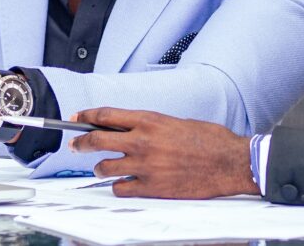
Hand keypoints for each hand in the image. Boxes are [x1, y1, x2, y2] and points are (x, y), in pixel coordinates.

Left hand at [71, 108, 258, 198]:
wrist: (228, 162)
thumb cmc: (209, 140)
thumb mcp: (176, 122)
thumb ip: (151, 126)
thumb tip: (132, 128)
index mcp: (150, 120)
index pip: (107, 115)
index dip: (86, 116)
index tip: (76, 118)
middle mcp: (143, 141)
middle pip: (97, 140)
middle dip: (80, 143)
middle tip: (75, 146)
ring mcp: (145, 166)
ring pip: (104, 167)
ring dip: (100, 168)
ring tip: (103, 168)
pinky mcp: (151, 187)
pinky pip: (121, 188)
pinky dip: (119, 186)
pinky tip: (124, 184)